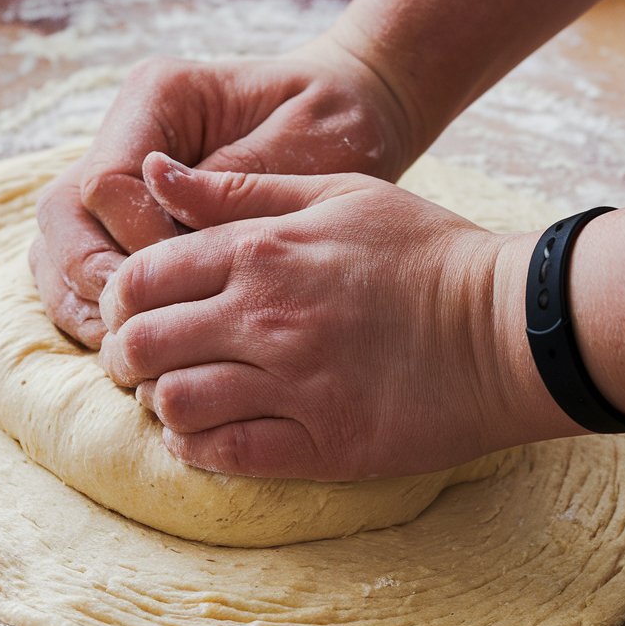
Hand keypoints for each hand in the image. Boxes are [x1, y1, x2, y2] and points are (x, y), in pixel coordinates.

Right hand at [30, 35, 418, 348]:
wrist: (351, 111)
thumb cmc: (337, 120)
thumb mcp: (307, 143)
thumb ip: (236, 187)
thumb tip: (167, 240)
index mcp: (161, 96)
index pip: (108, 184)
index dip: (140, 246)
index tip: (197, 283)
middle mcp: (129, 131)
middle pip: (64, 215)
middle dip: (93, 281)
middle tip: (139, 333)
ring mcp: (124, 171)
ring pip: (60, 243)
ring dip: (84, 301)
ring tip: (128, 351)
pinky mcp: (132, 211)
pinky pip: (83, 264)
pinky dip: (97, 306)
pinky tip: (136, 343)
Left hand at [97, 153, 578, 480]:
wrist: (506, 325)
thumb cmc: (423, 251)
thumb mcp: (335, 194)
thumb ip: (239, 188)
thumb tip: (152, 170)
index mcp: (261, 252)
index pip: (138, 279)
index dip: (118, 300)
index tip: (134, 311)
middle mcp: (265, 318)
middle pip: (140, 345)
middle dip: (123, 355)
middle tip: (139, 360)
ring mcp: (293, 385)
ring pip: (173, 405)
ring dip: (159, 403)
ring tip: (175, 396)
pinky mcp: (322, 443)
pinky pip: (225, 455)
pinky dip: (196, 449)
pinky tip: (204, 435)